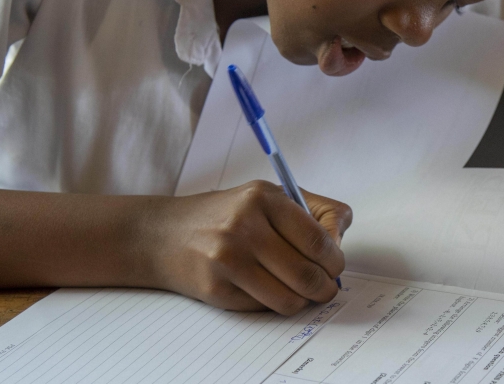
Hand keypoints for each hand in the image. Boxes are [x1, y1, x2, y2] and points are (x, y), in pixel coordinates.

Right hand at [147, 180, 350, 314]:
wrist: (164, 234)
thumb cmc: (224, 214)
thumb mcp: (266, 196)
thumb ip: (311, 211)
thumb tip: (340, 240)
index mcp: (262, 198)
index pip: (317, 240)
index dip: (335, 260)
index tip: (335, 265)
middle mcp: (244, 227)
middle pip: (307, 274)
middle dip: (326, 287)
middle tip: (326, 287)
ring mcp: (228, 260)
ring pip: (289, 299)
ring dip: (304, 301)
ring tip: (303, 292)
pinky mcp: (216, 289)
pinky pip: (264, 308)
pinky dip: (275, 304)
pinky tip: (269, 289)